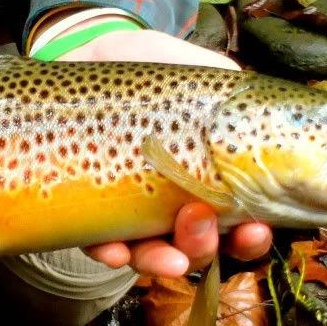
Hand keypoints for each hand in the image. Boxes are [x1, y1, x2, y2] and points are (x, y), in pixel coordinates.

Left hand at [62, 26, 272, 277]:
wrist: (70, 64)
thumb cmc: (134, 69)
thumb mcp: (178, 64)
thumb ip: (219, 81)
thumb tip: (252, 97)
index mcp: (205, 175)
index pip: (238, 219)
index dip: (251, 236)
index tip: (256, 229)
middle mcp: (171, 200)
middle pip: (197, 245)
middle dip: (205, 247)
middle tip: (201, 223)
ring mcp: (130, 211)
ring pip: (153, 255)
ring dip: (166, 261)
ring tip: (171, 257)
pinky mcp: (89, 213)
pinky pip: (100, 247)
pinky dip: (111, 254)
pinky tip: (115, 251)